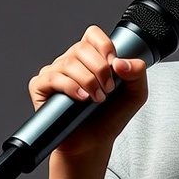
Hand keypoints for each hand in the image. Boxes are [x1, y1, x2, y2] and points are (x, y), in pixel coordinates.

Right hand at [28, 25, 148, 160]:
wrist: (93, 143)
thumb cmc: (109, 118)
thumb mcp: (135, 95)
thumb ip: (138, 73)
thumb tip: (121, 62)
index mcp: (91, 57)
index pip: (93, 34)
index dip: (104, 46)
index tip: (115, 66)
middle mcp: (71, 61)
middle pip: (82, 48)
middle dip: (101, 70)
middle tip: (108, 90)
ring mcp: (54, 72)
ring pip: (69, 63)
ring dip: (88, 82)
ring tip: (96, 99)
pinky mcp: (41, 87)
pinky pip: (52, 77)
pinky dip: (70, 87)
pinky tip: (81, 98)